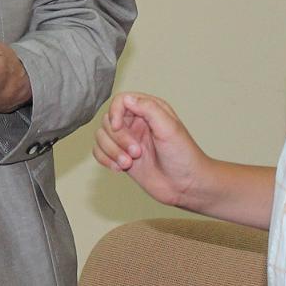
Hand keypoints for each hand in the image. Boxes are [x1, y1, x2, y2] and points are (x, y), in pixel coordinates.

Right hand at [93, 92, 209, 208]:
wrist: (186, 186)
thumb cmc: (184, 157)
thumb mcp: (169, 128)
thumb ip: (149, 109)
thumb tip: (126, 98)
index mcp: (150, 110)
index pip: (120, 101)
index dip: (115, 112)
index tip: (117, 127)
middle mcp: (136, 123)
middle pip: (108, 121)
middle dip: (118, 139)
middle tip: (137, 152)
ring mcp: (128, 140)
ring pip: (101, 137)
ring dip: (112, 152)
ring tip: (128, 163)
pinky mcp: (121, 156)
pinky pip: (99, 152)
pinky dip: (105, 160)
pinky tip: (119, 168)